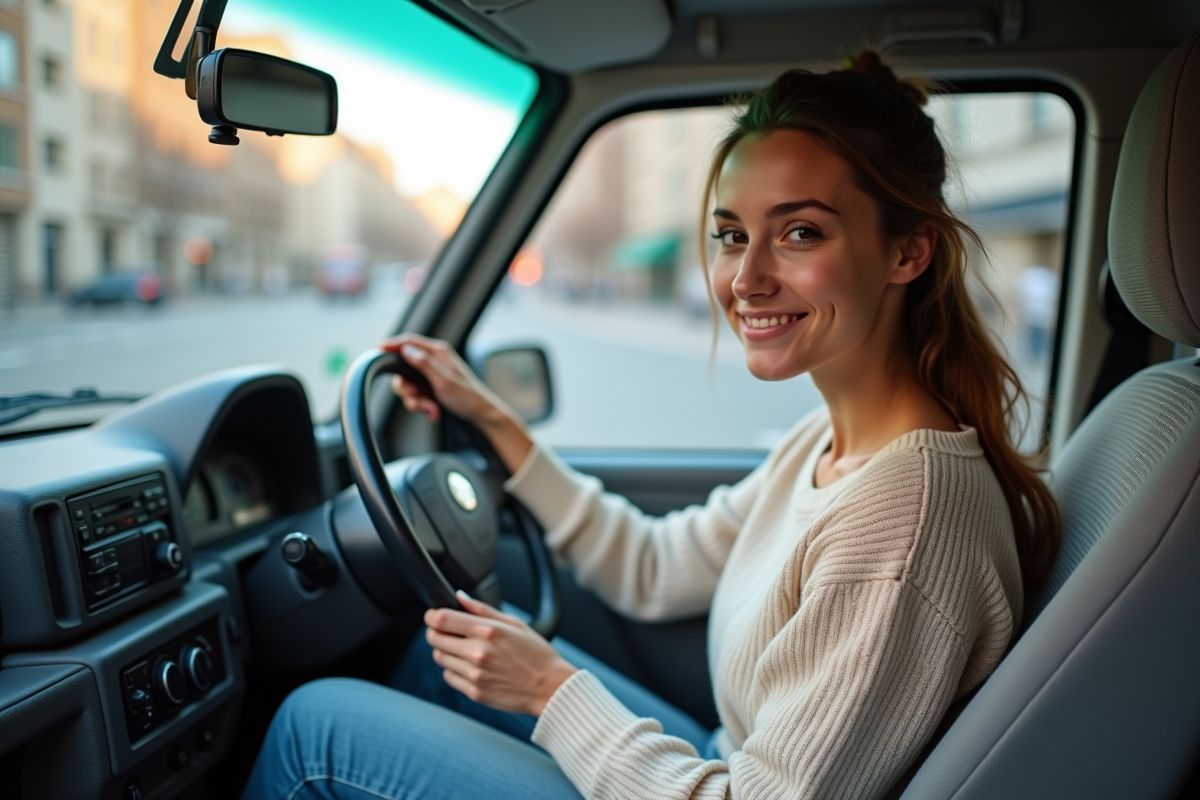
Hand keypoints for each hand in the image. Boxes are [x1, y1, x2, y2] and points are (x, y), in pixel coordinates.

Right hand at [380, 334, 532, 472]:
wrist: (481, 416)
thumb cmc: (468, 397)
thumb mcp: (444, 381)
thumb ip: (424, 364)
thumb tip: (406, 349)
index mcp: (439, 353)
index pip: (410, 342)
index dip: (393, 345)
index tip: (378, 350)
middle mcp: (434, 362)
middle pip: (403, 369)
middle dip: (406, 388)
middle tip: (414, 397)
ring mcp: (432, 376)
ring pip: (408, 386)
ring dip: (416, 401)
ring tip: (431, 409)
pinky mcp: (431, 390)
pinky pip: (416, 397)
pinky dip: (422, 406)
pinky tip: (434, 412)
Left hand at [424, 591, 576, 716]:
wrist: (549, 686)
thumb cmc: (536, 653)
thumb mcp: (514, 623)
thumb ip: (482, 609)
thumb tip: (459, 596)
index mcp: (487, 631)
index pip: (442, 619)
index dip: (432, 615)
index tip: (434, 615)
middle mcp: (477, 653)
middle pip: (435, 639)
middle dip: (436, 632)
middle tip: (447, 631)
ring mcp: (474, 675)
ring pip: (439, 658)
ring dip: (445, 651)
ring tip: (462, 649)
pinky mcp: (474, 692)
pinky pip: (449, 677)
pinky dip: (454, 669)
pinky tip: (470, 666)